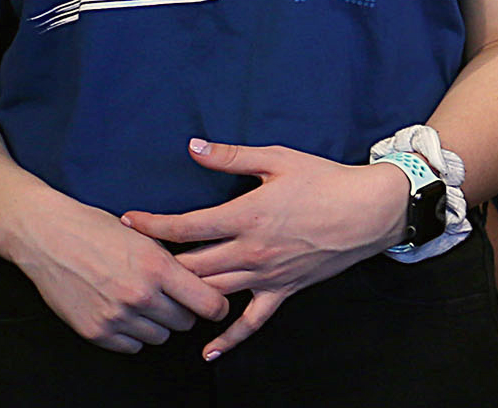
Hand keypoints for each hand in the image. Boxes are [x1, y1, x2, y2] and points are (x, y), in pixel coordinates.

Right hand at [0, 190, 226, 351]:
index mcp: (158, 267)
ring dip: (158, 324)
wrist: (49, 238)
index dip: (216, 305)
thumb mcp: (146, 237)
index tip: (215, 304)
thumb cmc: (96, 230)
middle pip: (185, 322)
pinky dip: (133, 334)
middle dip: (184, 311)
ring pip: (159, 336)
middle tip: (173, 298)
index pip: (208, 303)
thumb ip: (173, 262)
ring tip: (145, 303)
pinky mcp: (95, 331)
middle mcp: (140, 295)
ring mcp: (116, 316)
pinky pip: (131, 346)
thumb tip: (200, 280)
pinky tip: (126, 314)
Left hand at [119, 139, 407, 357]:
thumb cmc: (325, 180)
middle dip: (159, 265)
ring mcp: (266, 276)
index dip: (152, 225)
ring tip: (156, 295)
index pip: (186, 226)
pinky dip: (227, 338)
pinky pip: (251, 322)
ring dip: (182, 295)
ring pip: (212, 292)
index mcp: (247, 215)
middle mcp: (251, 250)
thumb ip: (233, 157)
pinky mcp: (283, 291)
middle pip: (190, 266)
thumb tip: (193, 147)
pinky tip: (206, 351)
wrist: (370, 210)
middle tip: (134, 262)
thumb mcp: (279, 159)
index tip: (127, 222)